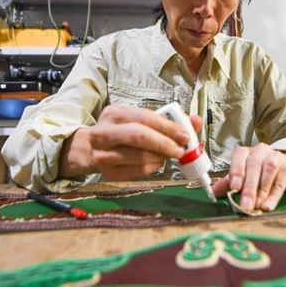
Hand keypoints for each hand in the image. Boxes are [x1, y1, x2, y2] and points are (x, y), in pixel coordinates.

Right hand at [60, 105, 202, 180]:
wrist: (89, 149)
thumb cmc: (121, 131)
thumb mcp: (139, 120)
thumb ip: (168, 120)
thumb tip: (196, 121)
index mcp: (114, 114)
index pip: (143, 117)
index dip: (167, 126)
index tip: (185, 134)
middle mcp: (104, 133)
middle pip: (137, 136)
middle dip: (164, 143)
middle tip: (181, 149)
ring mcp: (103, 154)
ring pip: (137, 156)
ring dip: (160, 157)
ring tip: (171, 155)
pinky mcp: (108, 173)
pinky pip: (136, 171)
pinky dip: (153, 167)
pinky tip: (157, 162)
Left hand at [212, 144, 285, 211]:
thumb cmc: (260, 172)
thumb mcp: (243, 176)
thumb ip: (229, 183)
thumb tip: (213, 192)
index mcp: (247, 152)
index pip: (240, 156)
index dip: (236, 170)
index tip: (234, 187)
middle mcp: (261, 151)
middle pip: (254, 165)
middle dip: (249, 187)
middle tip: (245, 205)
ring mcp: (276, 158)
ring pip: (269, 170)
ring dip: (261, 190)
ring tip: (256, 206)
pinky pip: (281, 182)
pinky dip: (273, 196)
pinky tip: (268, 206)